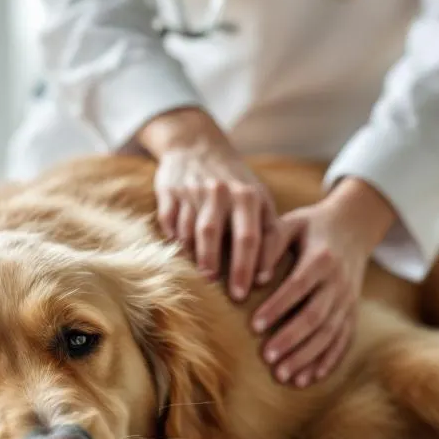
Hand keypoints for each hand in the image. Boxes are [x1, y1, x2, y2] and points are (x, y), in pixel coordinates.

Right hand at [135, 107, 278, 300]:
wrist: (196, 144)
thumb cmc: (236, 183)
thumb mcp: (259, 198)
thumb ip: (268, 232)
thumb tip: (266, 277)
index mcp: (247, 195)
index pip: (249, 237)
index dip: (248, 267)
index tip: (245, 292)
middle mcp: (220, 191)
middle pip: (216, 234)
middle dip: (218, 265)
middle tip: (225, 293)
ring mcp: (193, 190)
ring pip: (191, 230)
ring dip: (197, 257)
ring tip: (205, 275)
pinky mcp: (169, 191)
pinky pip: (170, 222)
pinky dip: (175, 239)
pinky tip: (182, 253)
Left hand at [252, 178, 396, 386]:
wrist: (352, 228)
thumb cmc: (310, 227)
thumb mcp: (290, 224)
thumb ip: (270, 245)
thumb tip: (254, 278)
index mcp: (321, 257)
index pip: (299, 286)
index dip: (278, 306)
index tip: (255, 326)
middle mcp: (339, 282)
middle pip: (317, 316)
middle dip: (292, 339)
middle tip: (268, 358)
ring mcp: (349, 300)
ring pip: (330, 334)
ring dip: (307, 356)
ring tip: (283, 375)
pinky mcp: (352, 312)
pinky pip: (343, 340)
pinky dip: (328, 361)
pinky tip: (310, 378)